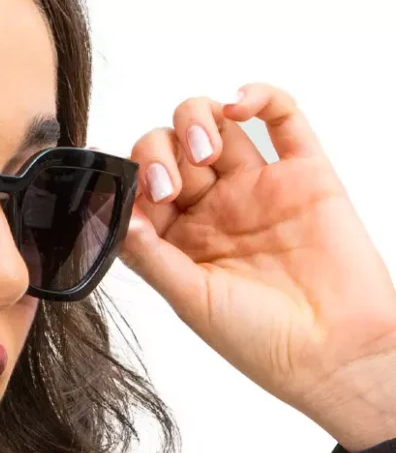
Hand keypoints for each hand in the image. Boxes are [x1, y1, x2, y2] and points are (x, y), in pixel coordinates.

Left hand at [118, 83, 395, 451]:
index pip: (140, 183)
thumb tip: (116, 214)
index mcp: (179, 235)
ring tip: (204, 152)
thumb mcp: (189, 301)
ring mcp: (258, 186)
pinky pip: (283, 118)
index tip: (130, 189)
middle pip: (170, 146)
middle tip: (172, 186)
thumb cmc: (261, 340)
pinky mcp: (305, 174)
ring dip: (196, 121)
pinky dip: (258, 96)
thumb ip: (149, 256)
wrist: (336, 355)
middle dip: (160, 152)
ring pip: (216, 124)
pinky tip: (236, 107)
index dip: (131, 177)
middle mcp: (215, 206)